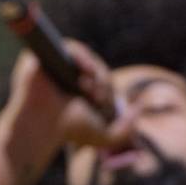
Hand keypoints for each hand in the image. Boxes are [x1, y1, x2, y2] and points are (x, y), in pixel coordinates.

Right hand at [1, 40, 136, 173]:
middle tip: (96, 98)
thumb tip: (140, 107)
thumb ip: (126, 129)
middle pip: (96, 66)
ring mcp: (55, 64)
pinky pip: (70, 47)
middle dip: (102, 81)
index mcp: (79, 89)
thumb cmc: (69, 131)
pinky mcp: (45, 56)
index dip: (107, 87)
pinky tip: (84, 72)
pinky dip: (81, 56)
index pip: (102, 77)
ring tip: (88, 88)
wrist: (45, 125)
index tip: (101, 102)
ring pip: (85, 56)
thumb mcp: (105, 136)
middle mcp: (67, 75)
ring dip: (94, 69)